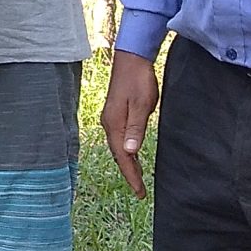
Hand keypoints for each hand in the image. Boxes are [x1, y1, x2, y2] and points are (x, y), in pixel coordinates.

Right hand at [100, 50, 159, 197]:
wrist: (132, 58)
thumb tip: (130, 151)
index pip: (122, 156)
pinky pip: (119, 138)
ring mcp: (111, 118)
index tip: (139, 191)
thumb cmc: (139, 80)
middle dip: (128, 172)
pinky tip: (132, 153)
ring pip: (118, 146)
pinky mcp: (116, 113)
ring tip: (137, 177)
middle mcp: (109, 123)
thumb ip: (136, 128)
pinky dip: (126, 150)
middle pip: (118, 154)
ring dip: (127, 162)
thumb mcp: (142, 105)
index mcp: (114, 123)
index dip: (131, 175)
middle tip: (139, 191)